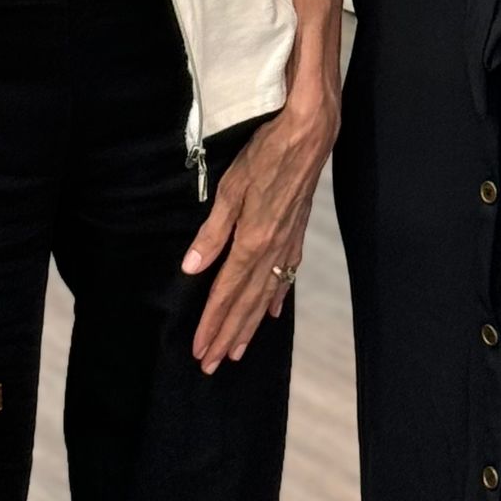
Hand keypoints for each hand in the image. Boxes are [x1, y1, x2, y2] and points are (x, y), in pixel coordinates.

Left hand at [184, 87, 337, 374]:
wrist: (308, 136)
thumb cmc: (266, 155)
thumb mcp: (229, 190)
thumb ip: (212, 232)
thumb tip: (192, 268)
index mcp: (252, 241)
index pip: (226, 292)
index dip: (212, 323)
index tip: (200, 348)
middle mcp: (272, 250)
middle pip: (246, 302)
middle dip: (227, 334)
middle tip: (212, 364)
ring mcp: (287, 244)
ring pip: (266, 295)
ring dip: (249, 325)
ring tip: (237, 351)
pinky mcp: (296, 234)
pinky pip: (285, 276)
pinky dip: (276, 298)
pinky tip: (271, 312)